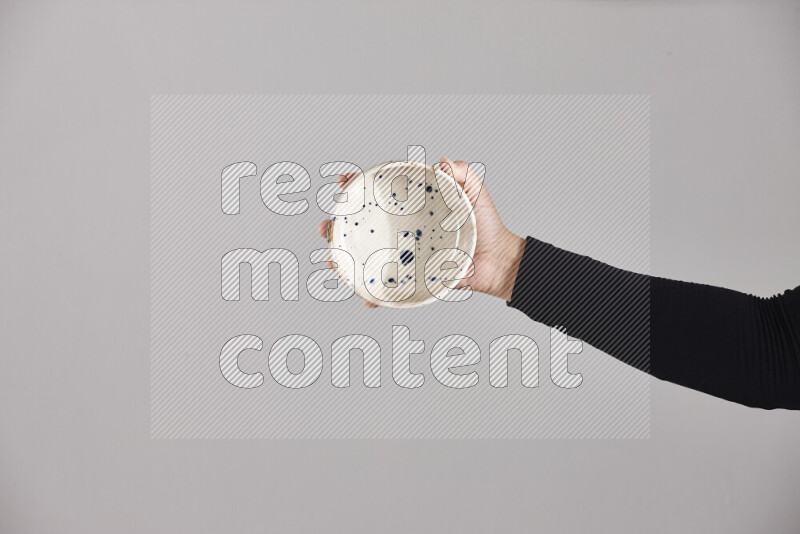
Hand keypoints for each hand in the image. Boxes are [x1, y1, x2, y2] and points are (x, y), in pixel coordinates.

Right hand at [316, 158, 525, 305]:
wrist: (499, 262)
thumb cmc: (486, 225)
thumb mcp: (476, 192)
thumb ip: (463, 173)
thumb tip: (442, 162)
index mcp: (411, 208)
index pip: (377, 194)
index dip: (356, 187)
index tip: (345, 182)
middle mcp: (401, 230)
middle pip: (360, 226)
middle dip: (336, 226)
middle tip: (328, 226)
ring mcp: (404, 256)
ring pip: (365, 257)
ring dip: (343, 260)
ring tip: (334, 262)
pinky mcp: (411, 279)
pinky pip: (386, 288)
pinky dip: (372, 295)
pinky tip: (365, 297)